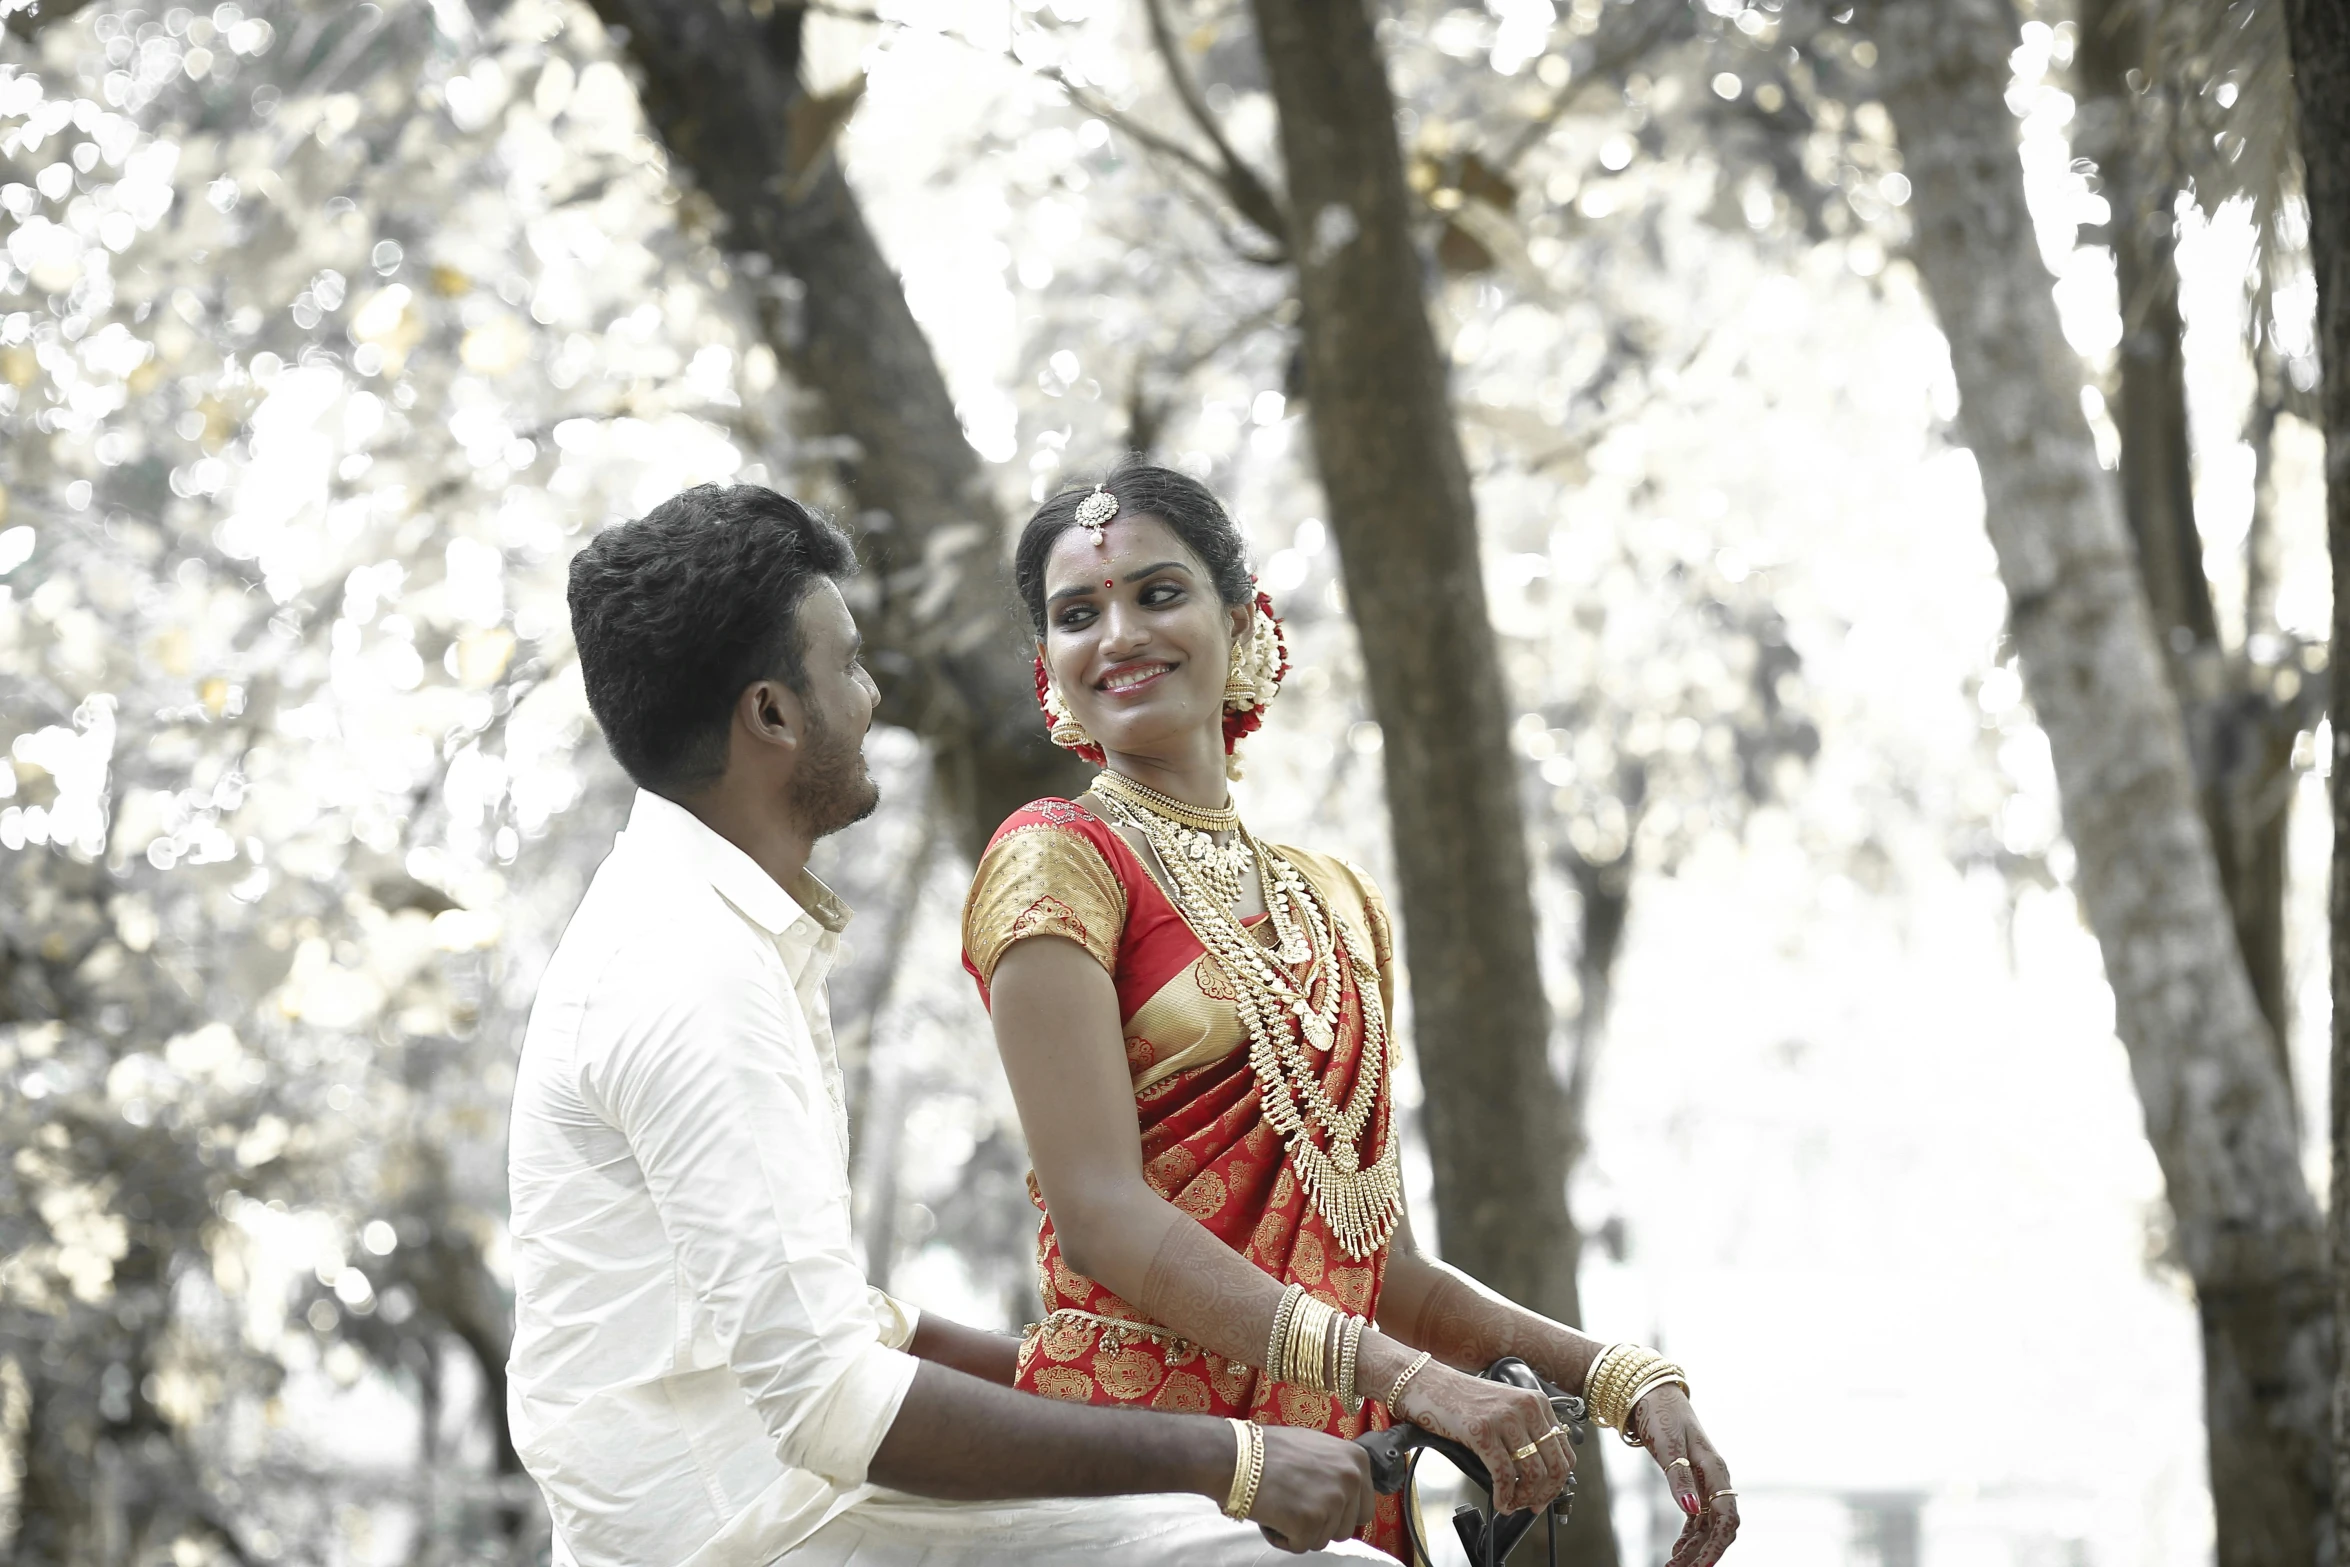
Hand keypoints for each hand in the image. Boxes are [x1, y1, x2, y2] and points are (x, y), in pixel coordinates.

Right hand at [1247, 1424, 1378, 1553]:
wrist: (1237, 1455)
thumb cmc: (1270, 1450)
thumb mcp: (1317, 1447)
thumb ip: (1338, 1469)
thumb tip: (1350, 1491)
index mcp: (1356, 1460)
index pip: (1365, 1509)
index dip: (1339, 1513)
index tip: (1319, 1505)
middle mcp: (1350, 1479)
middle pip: (1345, 1529)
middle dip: (1320, 1525)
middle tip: (1296, 1505)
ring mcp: (1331, 1501)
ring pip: (1323, 1540)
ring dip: (1302, 1531)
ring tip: (1282, 1506)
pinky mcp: (1310, 1522)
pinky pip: (1301, 1547)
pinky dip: (1285, 1538)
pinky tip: (1273, 1516)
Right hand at [1395, 1362, 1571, 1515]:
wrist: (1428, 1384)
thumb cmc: (1462, 1400)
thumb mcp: (1506, 1408)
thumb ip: (1526, 1432)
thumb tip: (1540, 1475)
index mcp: (1537, 1403)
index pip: (1565, 1453)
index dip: (1558, 1482)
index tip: (1547, 1495)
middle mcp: (1527, 1408)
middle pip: (1554, 1466)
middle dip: (1545, 1494)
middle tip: (1533, 1506)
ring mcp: (1505, 1418)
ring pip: (1533, 1473)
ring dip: (1524, 1498)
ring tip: (1513, 1504)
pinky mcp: (1482, 1431)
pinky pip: (1504, 1475)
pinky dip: (1504, 1496)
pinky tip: (1499, 1501)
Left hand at [1631, 1386, 1738, 1566]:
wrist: (1651, 1394)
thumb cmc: (1661, 1415)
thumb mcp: (1668, 1446)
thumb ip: (1679, 1478)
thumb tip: (1691, 1510)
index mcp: (1715, 1470)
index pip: (1726, 1516)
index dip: (1718, 1544)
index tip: (1702, 1566)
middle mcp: (1715, 1479)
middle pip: (1718, 1526)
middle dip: (1704, 1553)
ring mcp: (1705, 1482)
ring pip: (1707, 1526)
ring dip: (1694, 1548)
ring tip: (1675, 1566)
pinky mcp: (1692, 1483)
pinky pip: (1697, 1517)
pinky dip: (1689, 1536)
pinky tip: (1678, 1550)